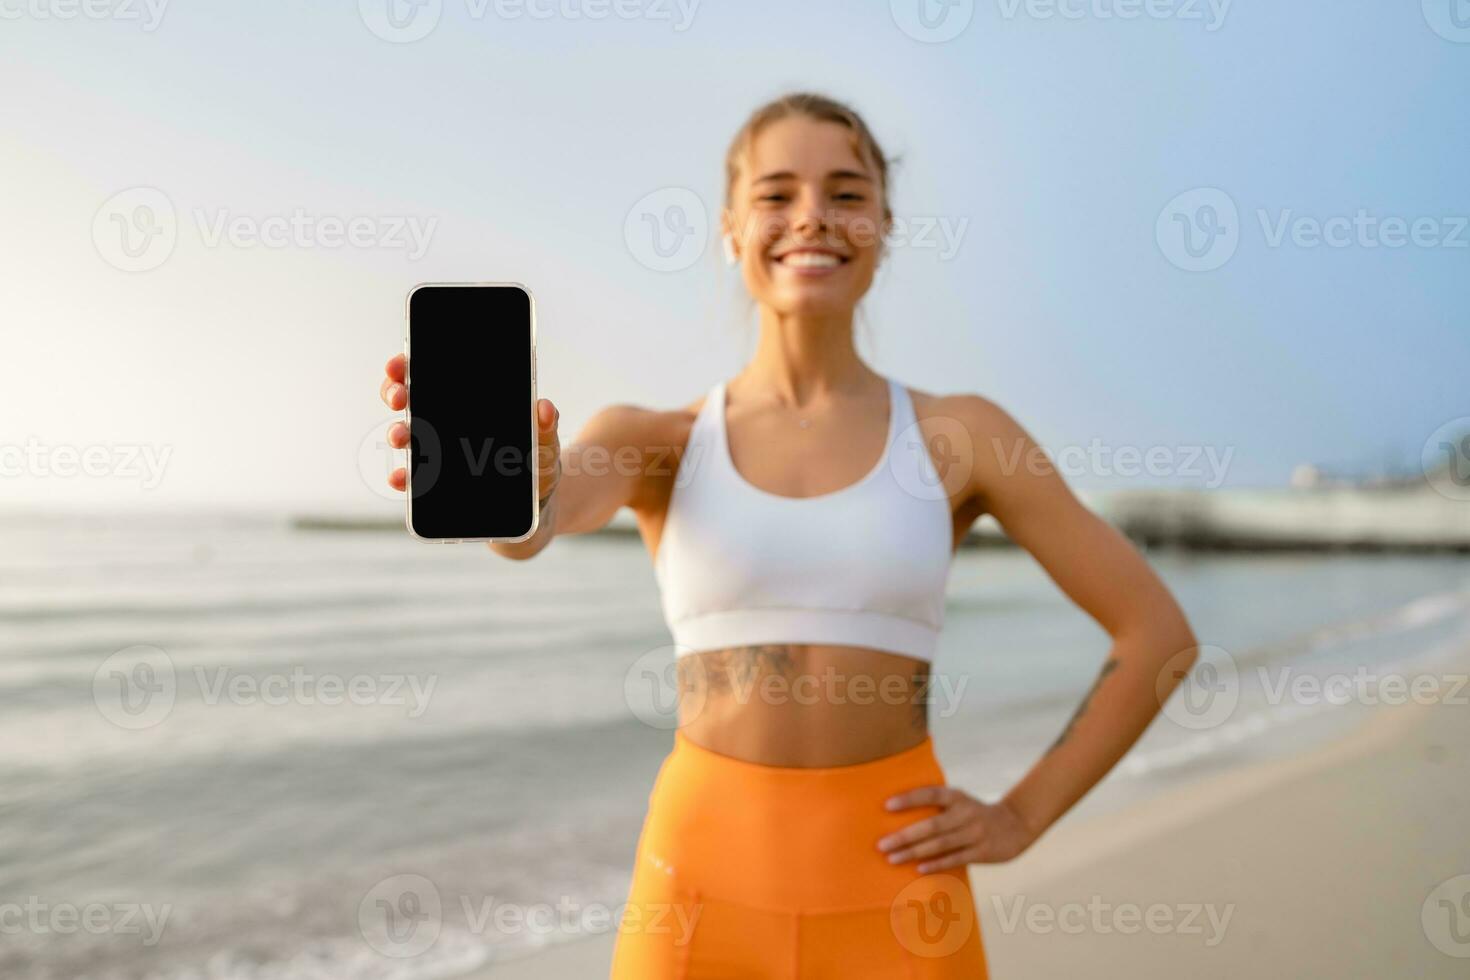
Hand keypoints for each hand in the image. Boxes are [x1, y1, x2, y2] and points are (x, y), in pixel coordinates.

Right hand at [378, 353, 560, 502]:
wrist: (535, 507)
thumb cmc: (537, 466)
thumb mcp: (545, 444)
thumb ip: (547, 426)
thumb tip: (543, 406)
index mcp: (468, 404)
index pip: (431, 373)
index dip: (409, 364)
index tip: (400, 364)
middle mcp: (445, 423)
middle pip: (409, 398)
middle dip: (396, 392)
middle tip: (401, 397)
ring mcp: (437, 453)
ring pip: (405, 435)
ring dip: (397, 432)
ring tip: (400, 436)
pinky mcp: (435, 485)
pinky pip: (412, 479)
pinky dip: (402, 478)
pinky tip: (401, 477)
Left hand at [876, 786, 1036, 871]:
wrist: (1016, 824)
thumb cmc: (975, 813)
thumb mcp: (960, 801)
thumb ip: (937, 806)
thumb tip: (898, 817)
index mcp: (957, 797)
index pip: (930, 794)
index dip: (908, 799)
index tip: (886, 806)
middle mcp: (965, 813)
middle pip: (931, 826)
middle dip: (904, 836)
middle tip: (881, 845)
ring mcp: (975, 833)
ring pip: (940, 845)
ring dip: (914, 853)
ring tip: (892, 858)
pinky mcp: (983, 852)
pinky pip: (955, 859)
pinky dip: (936, 864)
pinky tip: (918, 869)